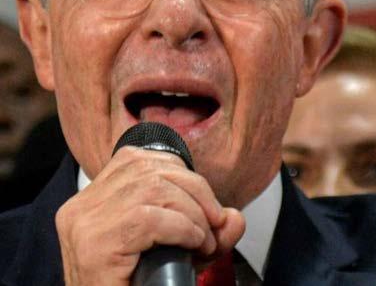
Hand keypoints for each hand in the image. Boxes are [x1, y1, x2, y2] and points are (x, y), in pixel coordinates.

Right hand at [55, 146, 244, 285]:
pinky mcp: (95, 246)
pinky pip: (151, 219)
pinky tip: (192, 244)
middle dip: (196, 193)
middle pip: (151, 170)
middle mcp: (82, 205)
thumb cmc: (134, 285)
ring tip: (203, 240)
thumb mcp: (177, 250)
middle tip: (211, 227)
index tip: (204, 206)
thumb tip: (235, 218)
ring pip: (155, 189)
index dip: (182, 176)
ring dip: (192, 213)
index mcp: (93, 197)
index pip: (141, 160)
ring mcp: (85, 223)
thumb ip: (207, 231)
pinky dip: (182, 228)